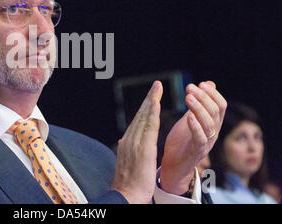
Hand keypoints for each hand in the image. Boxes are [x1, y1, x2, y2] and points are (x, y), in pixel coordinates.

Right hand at [111, 81, 162, 202]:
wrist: (125, 196)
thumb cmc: (128, 185)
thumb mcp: (126, 163)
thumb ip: (127, 150)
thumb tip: (123, 140)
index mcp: (127, 143)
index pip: (138, 121)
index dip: (145, 108)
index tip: (152, 97)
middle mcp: (129, 139)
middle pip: (140, 115)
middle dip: (149, 99)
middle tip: (156, 85)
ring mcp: (135, 143)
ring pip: (144, 117)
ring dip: (151, 101)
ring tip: (157, 88)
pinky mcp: (143, 148)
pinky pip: (149, 126)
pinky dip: (152, 113)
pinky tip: (157, 103)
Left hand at [160, 81, 225, 194]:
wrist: (174, 164)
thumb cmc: (183, 140)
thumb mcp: (191, 117)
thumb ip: (200, 103)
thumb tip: (209, 83)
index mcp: (213, 123)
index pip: (221, 105)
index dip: (213, 93)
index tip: (200, 83)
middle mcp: (214, 132)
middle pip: (215, 111)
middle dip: (203, 97)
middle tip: (190, 87)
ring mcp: (207, 142)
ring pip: (209, 123)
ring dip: (198, 108)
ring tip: (188, 97)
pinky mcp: (197, 151)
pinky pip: (200, 138)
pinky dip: (195, 126)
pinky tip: (188, 116)